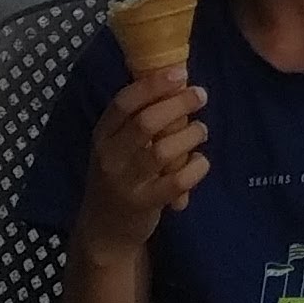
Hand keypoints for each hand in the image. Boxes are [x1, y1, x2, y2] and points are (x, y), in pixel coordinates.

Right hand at [77, 75, 208, 249]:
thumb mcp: (116, 146)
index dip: (153, 85)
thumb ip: (137, 119)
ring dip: (190, 134)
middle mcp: (110, 157)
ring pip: (164, 150)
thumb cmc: (118, 176)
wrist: (104, 230)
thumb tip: (178, 81)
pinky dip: (196, 167)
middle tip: (200, 95)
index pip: (123, 103)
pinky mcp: (145, 203)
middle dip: (178, 104)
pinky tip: (201, 161)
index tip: (180, 72)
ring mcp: (127, 182)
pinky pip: (177, 181)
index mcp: (102, 135)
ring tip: (201, 130)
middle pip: (146, 122)